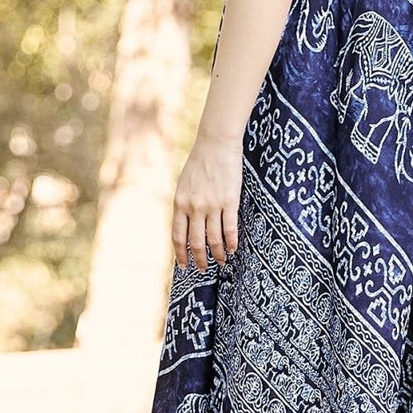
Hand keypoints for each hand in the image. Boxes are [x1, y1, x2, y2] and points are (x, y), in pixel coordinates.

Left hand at [170, 132, 241, 271]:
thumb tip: (186, 224)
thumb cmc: (200, 162)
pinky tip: (233, 248)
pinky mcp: (230, 201)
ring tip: (221, 261)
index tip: (184, 266)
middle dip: (199, 259)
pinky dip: (231, 242)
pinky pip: (230, 228)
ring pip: (214, 239)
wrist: (216, 143)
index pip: (179, 236)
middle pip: (196, 242)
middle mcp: (194, 207)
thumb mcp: (184, 184)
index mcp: (180, 203)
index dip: (181, 254)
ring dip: (217, 254)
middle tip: (203, 269)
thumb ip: (184, 204)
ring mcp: (212, 205)